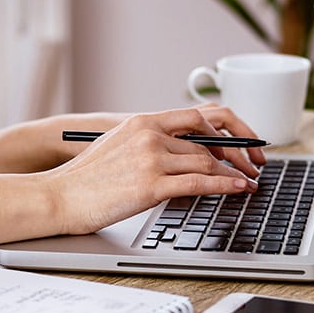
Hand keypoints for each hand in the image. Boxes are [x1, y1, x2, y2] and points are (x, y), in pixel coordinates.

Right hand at [34, 104, 265, 176]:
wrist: (59, 196)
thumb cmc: (86, 178)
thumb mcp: (119, 146)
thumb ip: (150, 142)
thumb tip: (183, 152)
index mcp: (143, 122)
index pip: (197, 116)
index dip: (226, 128)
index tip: (242, 140)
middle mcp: (150, 134)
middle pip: (208, 139)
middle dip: (237, 152)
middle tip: (253, 164)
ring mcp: (151, 158)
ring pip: (208, 161)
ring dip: (235, 172)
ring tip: (249, 181)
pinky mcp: (151, 184)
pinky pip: (200, 182)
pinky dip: (226, 185)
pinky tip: (239, 188)